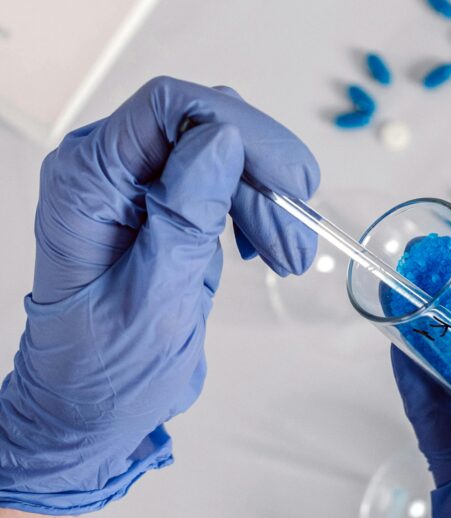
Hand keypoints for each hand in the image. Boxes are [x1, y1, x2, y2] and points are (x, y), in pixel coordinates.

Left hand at [0, 77, 318, 514]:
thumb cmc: (108, 369)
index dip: (239, 128)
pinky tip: (265, 249)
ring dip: (268, 197)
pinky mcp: (167, 201)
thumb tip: (225, 135)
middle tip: (297, 235)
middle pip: (205, 123)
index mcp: (87, 179)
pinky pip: (227, 178)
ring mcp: (139, 182)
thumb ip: (185, 212)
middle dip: (262, 172)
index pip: (167, 106)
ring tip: (289, 257)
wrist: (90, 411)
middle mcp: (109, 167)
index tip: (289, 181)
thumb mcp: (153, 297)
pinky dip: (258, 208)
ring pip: (226, 149)